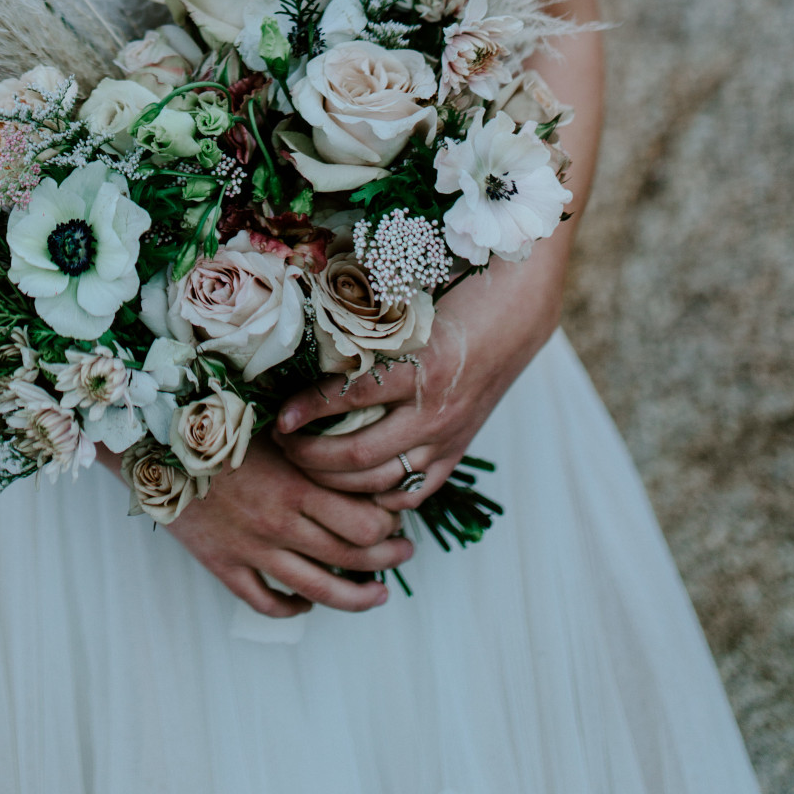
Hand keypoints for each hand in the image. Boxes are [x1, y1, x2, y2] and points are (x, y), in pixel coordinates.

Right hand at [160, 433, 413, 617]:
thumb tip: (357, 449)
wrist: (154, 440)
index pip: (362, 523)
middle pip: (350, 560)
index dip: (388, 525)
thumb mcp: (273, 426)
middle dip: (387, 560)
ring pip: (317, 590)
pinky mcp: (223, 565)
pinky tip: (307, 602)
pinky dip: (293, 608)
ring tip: (378, 595)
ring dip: (356, 597)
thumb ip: (313, 446)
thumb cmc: (218, 422)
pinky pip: (266, 601)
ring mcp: (251, 549)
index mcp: (295, 485)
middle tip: (404, 554)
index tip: (397, 517)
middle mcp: (278, 523)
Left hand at [273, 258, 560, 509]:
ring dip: (336, 480)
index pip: (350, 397)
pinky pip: (414, 489)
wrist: (515, 313)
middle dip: (311, 456)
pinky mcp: (456, 449)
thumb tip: (312, 334)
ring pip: (381, 480)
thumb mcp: (409, 306)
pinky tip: (355, 486)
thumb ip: (367, 325)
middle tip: (282, 444)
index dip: (308, 410)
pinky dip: (380, 495)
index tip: (278, 418)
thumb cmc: (457, 297)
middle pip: (358, 454)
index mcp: (419, 367)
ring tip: (305, 464)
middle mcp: (433, 411)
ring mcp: (447, 437)